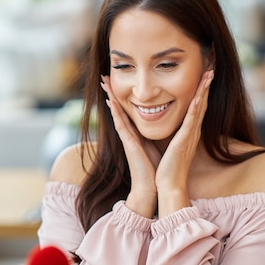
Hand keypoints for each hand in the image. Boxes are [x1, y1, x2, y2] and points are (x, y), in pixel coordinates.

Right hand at [102, 75, 159, 217]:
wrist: (154, 187)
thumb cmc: (157, 169)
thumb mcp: (156, 147)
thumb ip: (154, 136)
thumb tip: (160, 126)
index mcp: (136, 134)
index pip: (127, 111)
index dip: (121, 97)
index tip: (116, 83)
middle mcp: (129, 134)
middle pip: (118, 109)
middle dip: (112, 92)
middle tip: (104, 77)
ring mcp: (127, 139)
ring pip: (117, 113)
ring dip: (110, 97)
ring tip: (104, 83)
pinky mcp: (129, 144)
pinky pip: (121, 125)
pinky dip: (116, 113)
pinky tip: (111, 101)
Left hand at [156, 70, 212, 216]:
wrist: (167, 185)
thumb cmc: (165, 167)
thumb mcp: (167, 143)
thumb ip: (169, 131)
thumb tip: (163, 121)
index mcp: (187, 131)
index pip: (196, 105)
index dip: (200, 89)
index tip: (204, 73)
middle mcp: (192, 130)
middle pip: (201, 102)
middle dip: (206, 84)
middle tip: (212, 66)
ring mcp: (190, 135)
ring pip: (199, 107)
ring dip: (204, 90)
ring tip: (209, 73)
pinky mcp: (185, 140)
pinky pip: (192, 120)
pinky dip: (195, 107)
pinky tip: (199, 95)